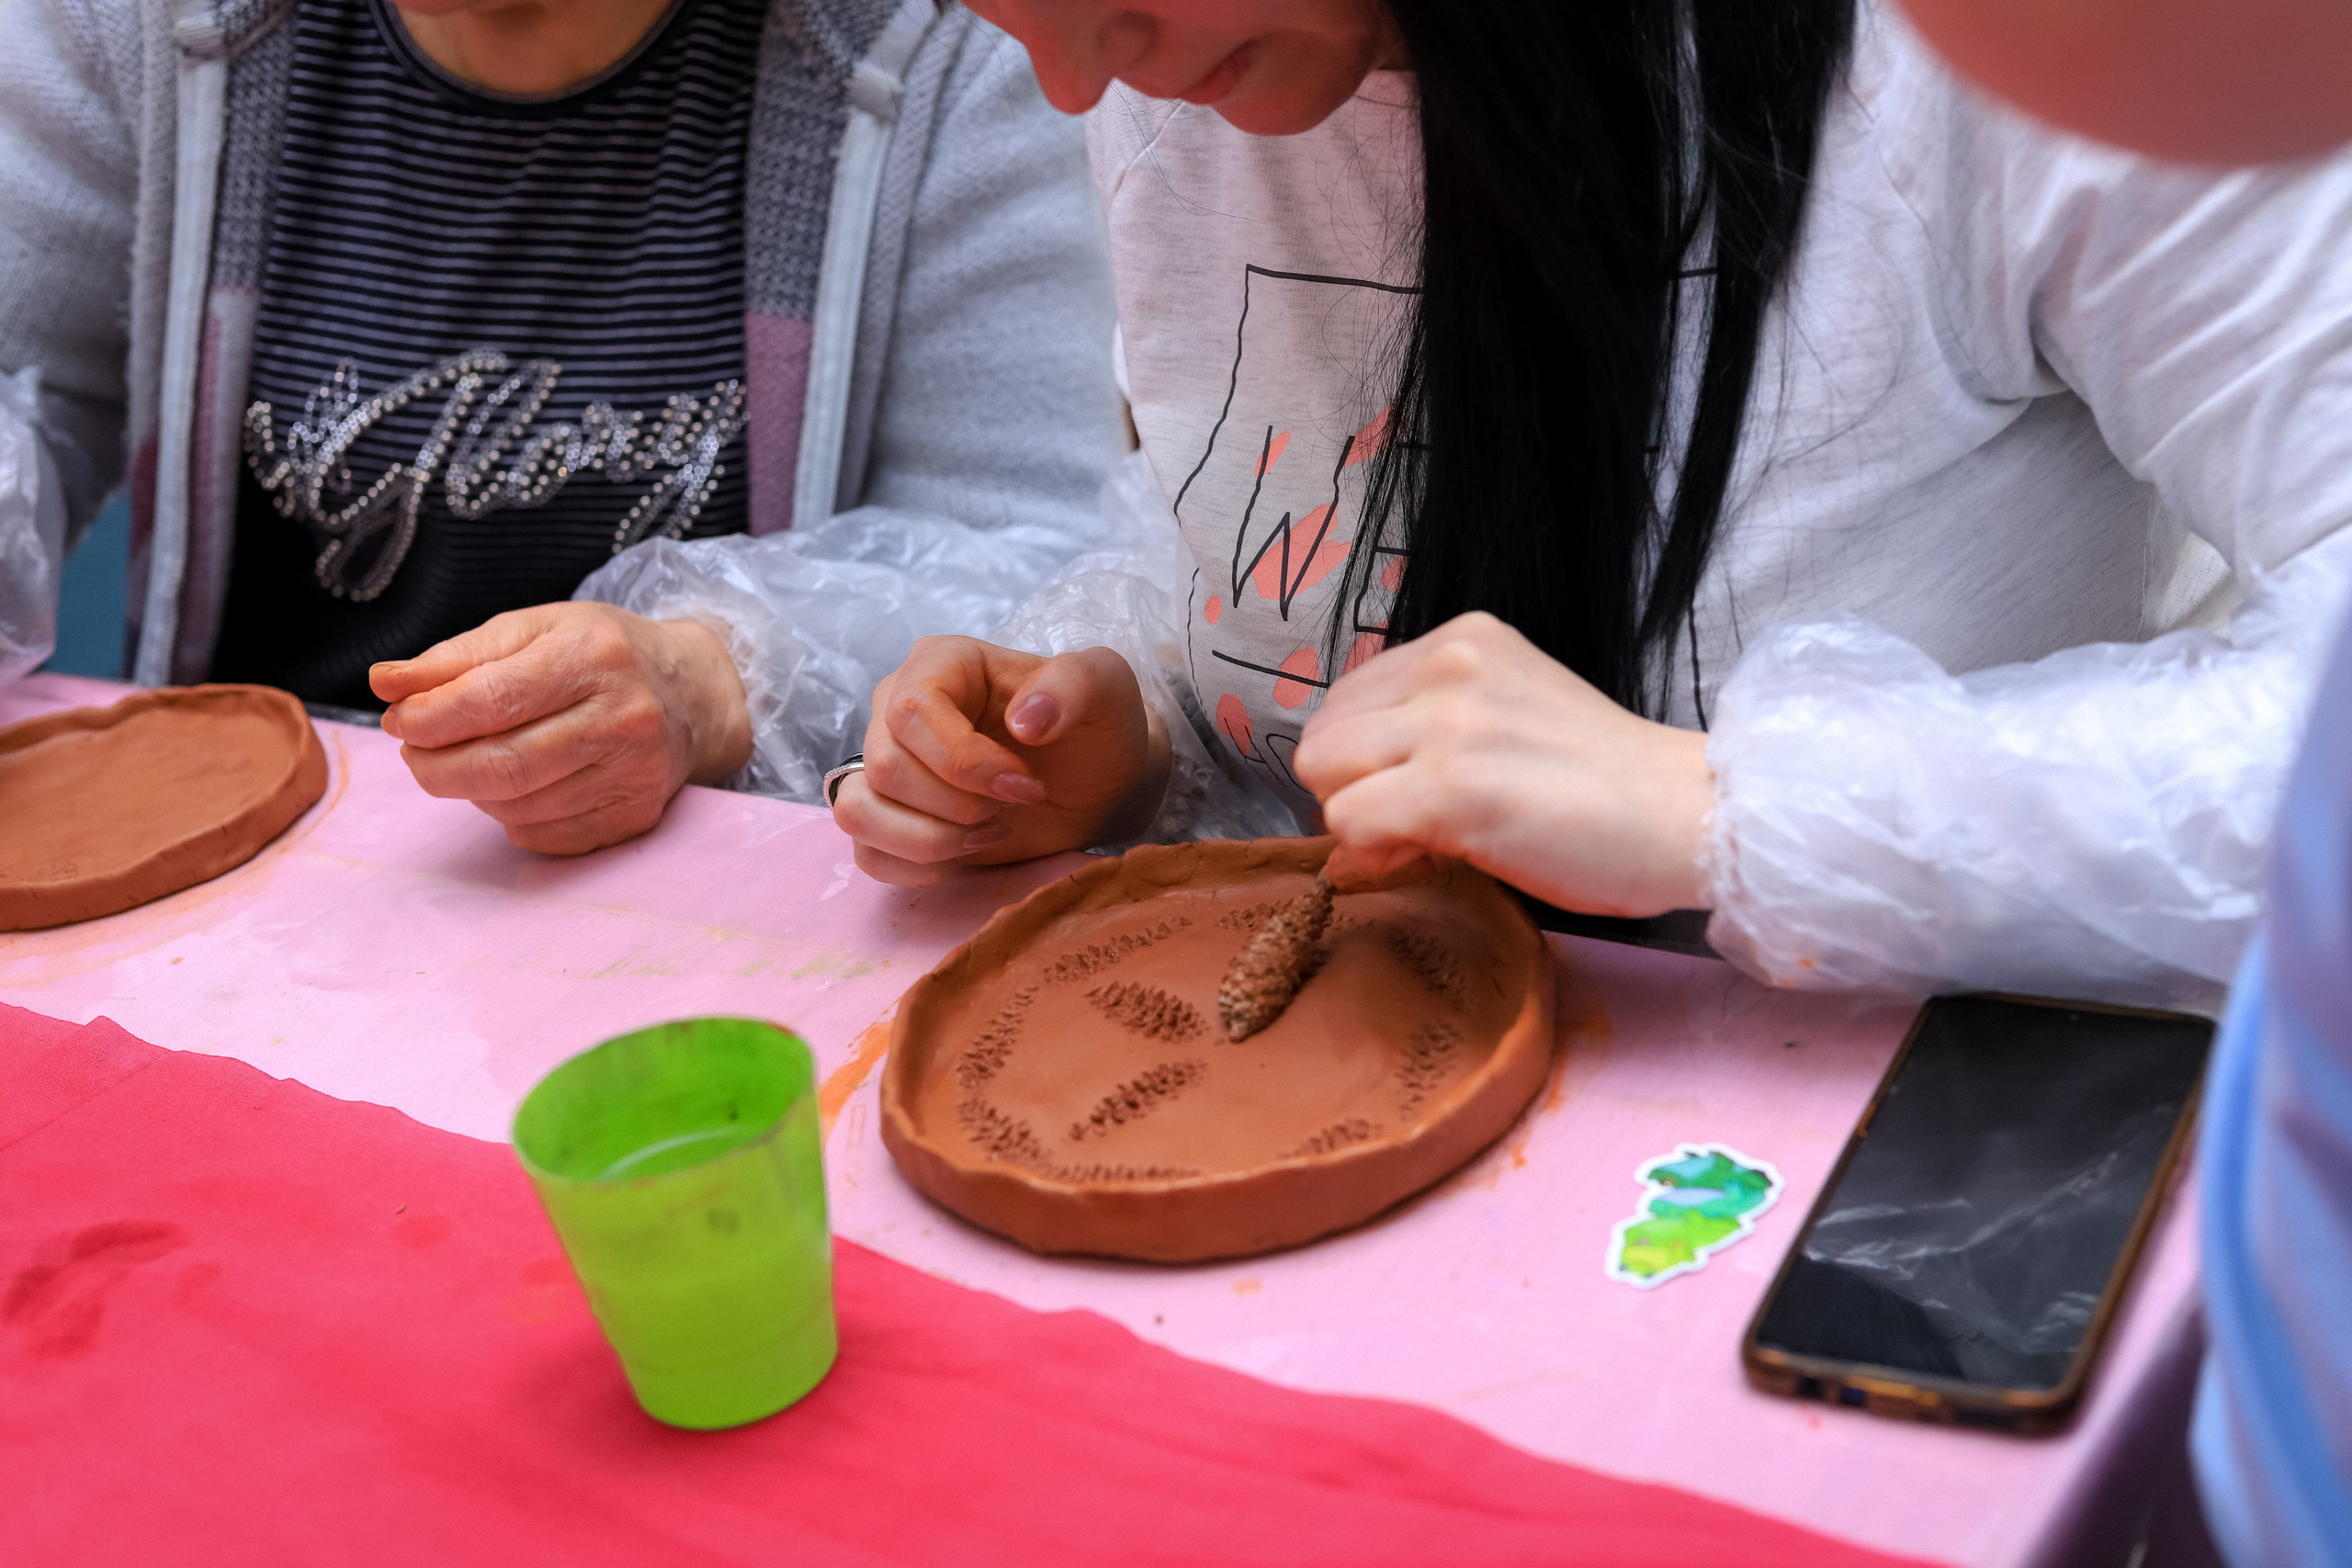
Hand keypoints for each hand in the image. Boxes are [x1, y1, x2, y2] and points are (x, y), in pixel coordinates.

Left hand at [370, 602, 752, 855]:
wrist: (694, 696)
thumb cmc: (601, 655)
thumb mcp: (533, 630)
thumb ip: (455, 657)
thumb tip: (385, 684)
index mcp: (594, 657)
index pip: (490, 700)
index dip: (427, 718)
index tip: (398, 719)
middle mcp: (624, 718)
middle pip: (501, 766)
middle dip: (434, 766)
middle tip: (415, 752)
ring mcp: (634, 775)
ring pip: (515, 806)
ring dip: (471, 789)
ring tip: (472, 759)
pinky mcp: (633, 817)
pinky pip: (541, 834)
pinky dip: (510, 814)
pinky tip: (521, 784)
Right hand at [834, 636, 1169, 886]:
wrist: (1096, 783)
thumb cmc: (1094, 728)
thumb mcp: (1106, 686)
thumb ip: (1074, 683)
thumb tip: (1024, 720)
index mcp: (938, 664)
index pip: (912, 712)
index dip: (963, 761)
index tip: (1024, 785)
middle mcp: (895, 709)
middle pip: (884, 766)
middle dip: (957, 805)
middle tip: (1016, 806)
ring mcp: (884, 766)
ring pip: (859, 810)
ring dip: (930, 839)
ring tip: (990, 833)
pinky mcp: (889, 820)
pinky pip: (867, 853)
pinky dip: (916, 867)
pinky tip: (967, 854)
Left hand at [1293, 612, 1715, 917]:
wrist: (1688, 814)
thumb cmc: (1611, 783)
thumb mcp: (1512, 720)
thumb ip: (1433, 735)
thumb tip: (1347, 809)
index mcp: (1463, 641)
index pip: (1349, 699)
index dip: (1367, 760)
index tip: (1416, 792)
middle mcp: (1448, 665)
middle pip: (1323, 737)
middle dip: (1352, 790)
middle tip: (1414, 825)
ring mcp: (1447, 722)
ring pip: (1323, 774)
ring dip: (1360, 820)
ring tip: (1428, 838)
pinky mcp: (1449, 786)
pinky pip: (1348, 821)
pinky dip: (1375, 852)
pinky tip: (1435, 855)